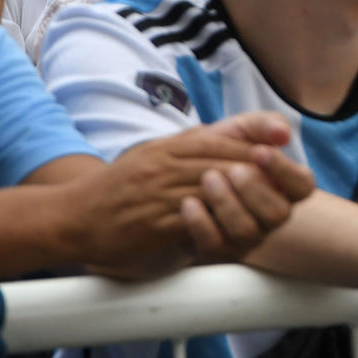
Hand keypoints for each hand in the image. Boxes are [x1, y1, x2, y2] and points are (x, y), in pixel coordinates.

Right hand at [77, 112, 315, 277]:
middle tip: (284, 184)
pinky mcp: (149, 223)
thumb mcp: (160, 152)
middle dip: (257, 173)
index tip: (282, 158)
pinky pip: (188, 219)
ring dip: (241, 197)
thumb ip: (203, 141)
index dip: (257, 149)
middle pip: (222, 162)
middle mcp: (163, 165)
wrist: (72, 215)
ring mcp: (155, 193)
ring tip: (266, 204)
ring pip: (210, 189)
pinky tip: (233, 224)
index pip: (223, 141)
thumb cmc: (124, 185)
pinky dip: (214, 220)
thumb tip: (251, 133)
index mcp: (170, 147)